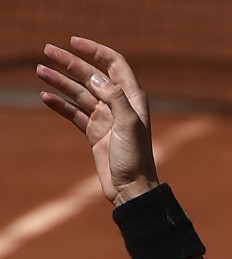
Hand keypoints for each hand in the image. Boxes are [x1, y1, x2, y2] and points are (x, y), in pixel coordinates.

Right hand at [38, 37, 158, 205]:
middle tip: (47, 50)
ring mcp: (105, 118)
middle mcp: (119, 105)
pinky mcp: (94, 132)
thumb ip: (114, 98)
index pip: (114, 65)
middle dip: (71, 62)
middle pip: (93, 76)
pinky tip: (45, 97)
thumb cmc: (136, 158)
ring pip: (79, 93)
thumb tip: (95, 78)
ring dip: (60, 81)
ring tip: (40, 70)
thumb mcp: (129, 125)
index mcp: (132, 99)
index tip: (74, 42)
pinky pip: (74, 113)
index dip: (96, 50)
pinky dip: (60, 105)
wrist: (132, 187)